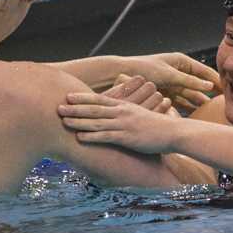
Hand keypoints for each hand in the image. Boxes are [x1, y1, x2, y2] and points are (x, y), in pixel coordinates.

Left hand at [58, 90, 183, 153]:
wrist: (174, 132)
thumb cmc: (160, 126)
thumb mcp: (143, 115)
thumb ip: (131, 114)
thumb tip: (123, 115)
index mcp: (125, 106)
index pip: (100, 99)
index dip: (83, 97)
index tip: (69, 95)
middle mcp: (122, 112)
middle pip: (94, 108)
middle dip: (75, 107)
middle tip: (58, 106)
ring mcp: (124, 124)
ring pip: (97, 121)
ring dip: (78, 120)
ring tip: (63, 120)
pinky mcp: (127, 137)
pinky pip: (106, 136)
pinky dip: (91, 136)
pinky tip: (79, 137)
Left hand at [102, 52, 216, 112]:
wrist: (122, 73)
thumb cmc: (145, 69)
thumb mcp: (170, 75)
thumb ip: (190, 81)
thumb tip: (210, 86)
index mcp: (181, 62)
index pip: (204, 72)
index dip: (216, 80)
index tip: (228, 89)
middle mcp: (178, 72)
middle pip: (199, 84)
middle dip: (210, 93)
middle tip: (223, 103)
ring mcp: (172, 83)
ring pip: (190, 94)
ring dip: (200, 102)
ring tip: (211, 112)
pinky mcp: (165, 93)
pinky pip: (180, 101)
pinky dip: (188, 107)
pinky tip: (195, 115)